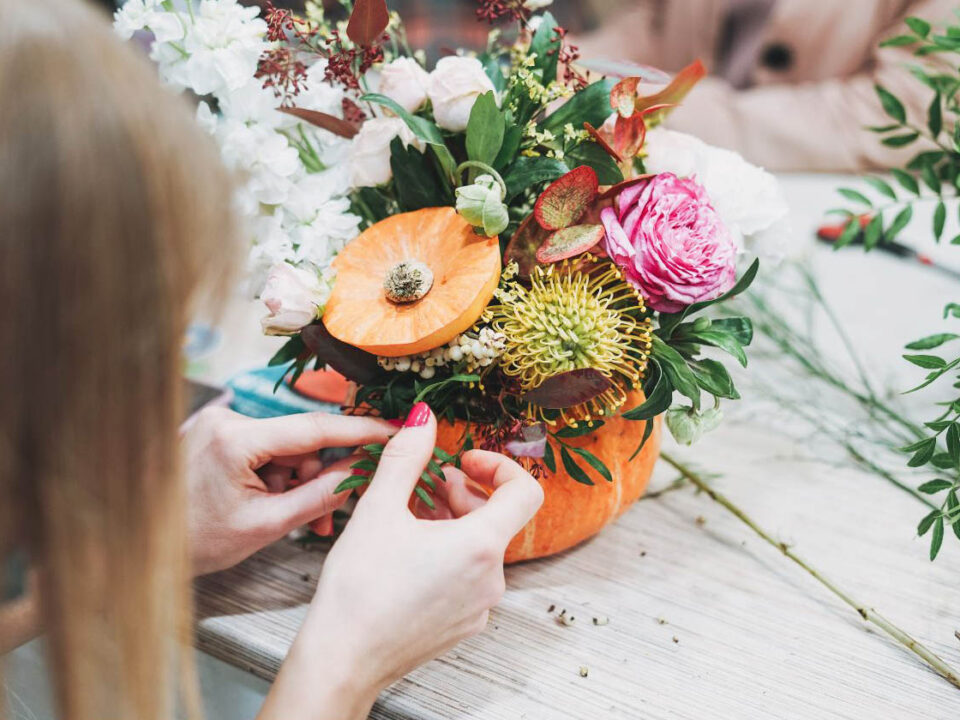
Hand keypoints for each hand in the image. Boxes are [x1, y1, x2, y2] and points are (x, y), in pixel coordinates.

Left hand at [182, 407, 395, 574]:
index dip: (359, 430)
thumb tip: (362, 472)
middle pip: (301, 439)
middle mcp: (227, 418)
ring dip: (299, 480)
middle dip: (320, 475)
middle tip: (329, 515)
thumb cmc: (196, 541)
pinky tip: (277, 502)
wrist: (142, 545)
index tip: (393, 430)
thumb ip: (320, 495)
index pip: (313, 427)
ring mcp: (220, 421)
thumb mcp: (266, 525)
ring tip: (297, 519)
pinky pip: (268, 448)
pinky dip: (280, 475)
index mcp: (235, 439)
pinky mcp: (219, 430)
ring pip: (287, 447)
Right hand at [258, 403, 543, 719]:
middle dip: (465, 493)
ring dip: (453, 523)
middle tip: (426, 486)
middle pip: (498, 519)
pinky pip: (469, 577)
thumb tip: (424, 417)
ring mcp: (480, 607)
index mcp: (481, 546)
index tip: (464, 462)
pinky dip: (448, 555)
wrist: (342, 660)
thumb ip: (407, 456)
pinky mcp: (463, 626)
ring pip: (480, 548)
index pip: (525, 492)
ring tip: (410, 518)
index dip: (499, 466)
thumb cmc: (359, 589)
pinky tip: (408, 554)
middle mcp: (491, 579)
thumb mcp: (379, 508)